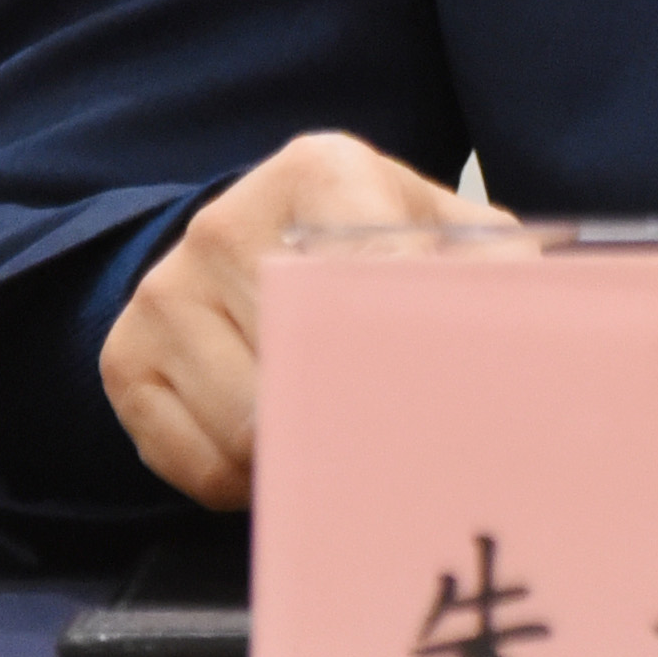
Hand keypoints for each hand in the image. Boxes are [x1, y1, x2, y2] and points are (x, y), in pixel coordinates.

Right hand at [100, 132, 504, 508]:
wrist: (267, 247)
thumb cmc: (383, 252)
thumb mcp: (453, 239)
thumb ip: (495, 273)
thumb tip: (533, 326)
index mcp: (321, 172)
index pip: (362, 276)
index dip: (403, 354)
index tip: (437, 405)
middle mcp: (225, 221)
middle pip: (299, 366)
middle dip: (354, 420)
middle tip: (399, 445)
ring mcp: (165, 289)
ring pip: (245, 431)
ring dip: (299, 457)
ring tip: (338, 432)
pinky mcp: (124, 356)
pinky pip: (194, 466)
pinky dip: (244, 484)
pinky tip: (279, 444)